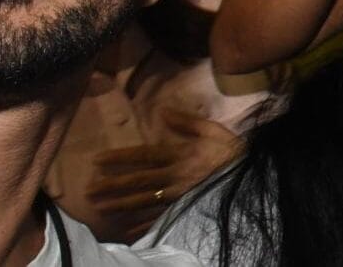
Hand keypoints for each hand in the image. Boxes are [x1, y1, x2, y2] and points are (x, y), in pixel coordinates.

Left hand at [85, 108, 240, 240]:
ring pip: (144, 201)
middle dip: (112, 186)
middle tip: (88, 190)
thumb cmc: (232, 151)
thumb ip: (187, 122)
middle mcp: (175, 177)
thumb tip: (162, 112)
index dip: (120, 159)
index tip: (97, 161)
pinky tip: (127, 231)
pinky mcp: (186, 208)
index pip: (143, 157)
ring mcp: (179, 196)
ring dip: (120, 205)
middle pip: (138, 182)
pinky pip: (162, 219)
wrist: (254, 176)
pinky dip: (144, 226)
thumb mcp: (213, 130)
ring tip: (99, 208)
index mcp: (180, 156)